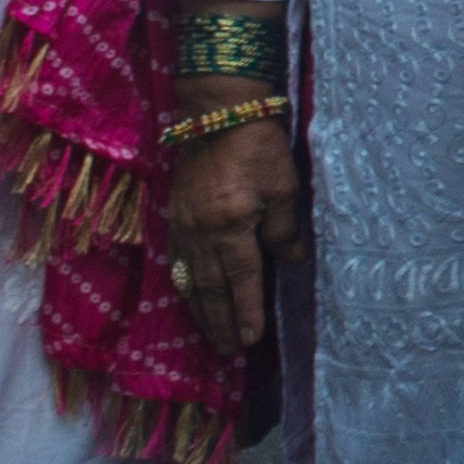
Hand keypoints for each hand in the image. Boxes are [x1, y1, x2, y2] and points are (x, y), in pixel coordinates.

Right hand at [158, 80, 303, 360]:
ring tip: (211, 336)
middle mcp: (202, 232)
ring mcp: (183, 225)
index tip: (250, 341)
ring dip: (201, 310)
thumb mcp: (284, 186)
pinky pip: (177, 260)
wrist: (216, 111)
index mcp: (231, 225)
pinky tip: (189, 297)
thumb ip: (285, 228)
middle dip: (220, 322)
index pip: (241, 280)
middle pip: (210, 288)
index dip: (246, 312)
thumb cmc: (258, 144)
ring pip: (190, 279)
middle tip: (228, 352)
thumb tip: (290, 261)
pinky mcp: (174, 215)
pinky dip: (184, 284)